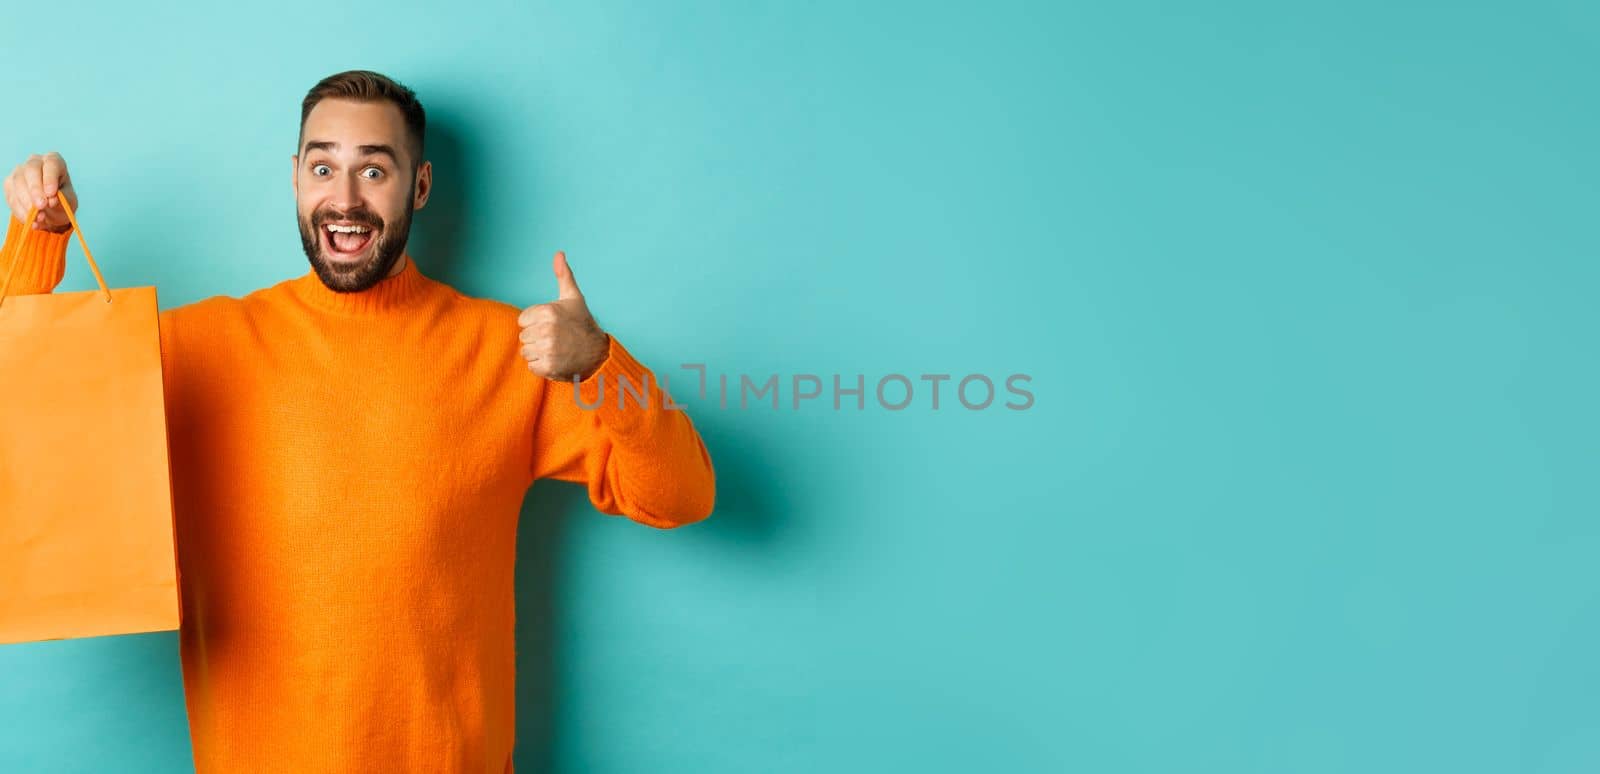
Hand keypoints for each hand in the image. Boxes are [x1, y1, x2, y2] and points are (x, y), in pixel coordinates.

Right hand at [3, 152, 78, 231]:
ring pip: (18, 182)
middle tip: (41, 206)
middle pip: (31, 170)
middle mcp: (35, 162)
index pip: (52, 163)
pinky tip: (29, 220)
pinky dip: (20, 210)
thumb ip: (62, 199)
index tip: (51, 194)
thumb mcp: (69, 201)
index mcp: (54, 161)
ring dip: (27, 202)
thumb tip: (50, 201)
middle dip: (35, 189)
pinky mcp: (9, 185)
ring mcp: (20, 172)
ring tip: (38, 218)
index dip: (50, 178)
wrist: (51, 211)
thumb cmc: (63, 201)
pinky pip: (11, 196)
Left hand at [518, 251, 609, 380]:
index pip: (523, 320)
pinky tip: (556, 360)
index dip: (536, 323)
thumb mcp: (573, 298)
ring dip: (538, 353)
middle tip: (556, 338)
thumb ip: (563, 275)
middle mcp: (546, 329)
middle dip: (537, 338)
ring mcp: (547, 349)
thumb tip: (559, 253)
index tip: (552, 325)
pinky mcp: (548, 367)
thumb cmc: (582, 324)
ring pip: (526, 352)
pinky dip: (542, 366)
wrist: (599, 354)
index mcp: (548, 311)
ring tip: (556, 349)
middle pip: (523, 337)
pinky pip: (531, 366)